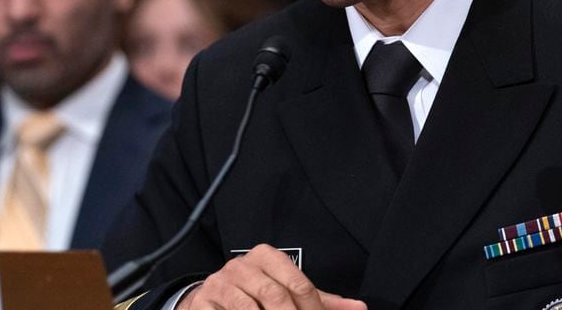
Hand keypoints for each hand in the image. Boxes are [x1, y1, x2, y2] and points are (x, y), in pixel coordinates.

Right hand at [176, 244, 366, 309]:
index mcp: (266, 256)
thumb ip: (320, 300)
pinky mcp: (202, 303)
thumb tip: (358, 308)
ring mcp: (220, 284)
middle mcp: (241, 265)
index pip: (299, 283)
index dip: (313, 308)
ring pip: (249, 309)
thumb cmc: (257, 294)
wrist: (212, 298)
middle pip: (275, 296)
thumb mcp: (288, 291)